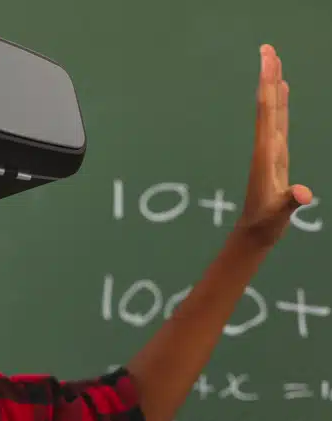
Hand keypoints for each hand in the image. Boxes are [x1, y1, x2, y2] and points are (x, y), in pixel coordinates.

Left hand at [236, 44, 312, 246]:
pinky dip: (279, 103)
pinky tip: (280, 90)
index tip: (267, 63)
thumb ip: (291, 201)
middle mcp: (265, 147)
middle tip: (267, 49)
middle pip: (267, 106)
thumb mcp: (279, 213)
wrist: (255, 233)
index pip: (267, 114)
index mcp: (265, 154)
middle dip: (268, 77)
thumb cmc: (266, 224)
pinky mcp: (275, 155)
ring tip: (273, 61)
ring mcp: (270, 150)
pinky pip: (278, 121)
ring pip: (272, 111)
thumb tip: (303, 194)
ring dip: (272, 86)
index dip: (268, 88)